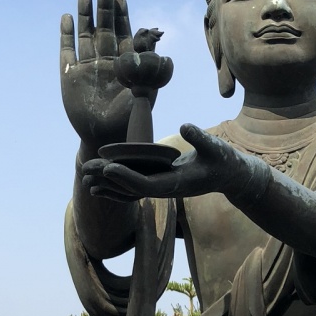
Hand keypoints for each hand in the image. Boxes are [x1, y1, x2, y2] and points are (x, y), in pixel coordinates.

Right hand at [61, 0, 141, 150]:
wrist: (107, 136)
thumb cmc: (130, 117)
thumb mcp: (145, 92)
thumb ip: (151, 71)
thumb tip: (160, 50)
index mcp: (124, 62)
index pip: (122, 31)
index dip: (121, 14)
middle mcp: (106, 60)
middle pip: (103, 27)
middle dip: (104, 6)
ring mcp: (87, 66)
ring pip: (85, 34)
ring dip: (86, 14)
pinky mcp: (69, 75)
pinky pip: (67, 50)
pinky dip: (67, 34)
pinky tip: (67, 18)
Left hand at [82, 124, 244, 201]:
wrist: (231, 175)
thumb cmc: (224, 160)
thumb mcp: (215, 147)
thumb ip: (200, 138)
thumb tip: (184, 125)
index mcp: (177, 184)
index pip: (146, 184)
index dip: (127, 176)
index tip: (108, 167)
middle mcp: (166, 190)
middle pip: (132, 188)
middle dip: (109, 179)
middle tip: (86, 167)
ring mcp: (163, 188)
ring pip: (130, 190)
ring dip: (108, 183)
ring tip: (85, 174)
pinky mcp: (162, 182)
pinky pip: (135, 186)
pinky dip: (117, 184)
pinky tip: (102, 181)